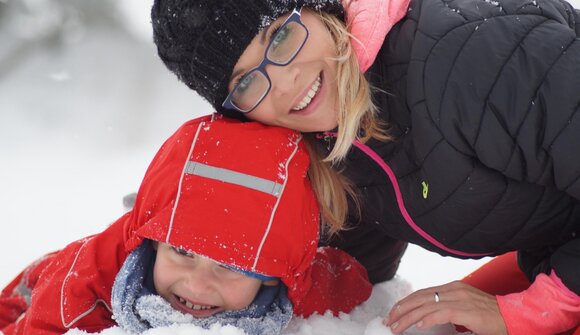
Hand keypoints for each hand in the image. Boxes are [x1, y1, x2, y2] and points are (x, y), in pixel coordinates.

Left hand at [384, 281, 506, 334]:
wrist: (514, 316)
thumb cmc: (491, 316)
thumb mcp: (465, 308)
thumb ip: (447, 309)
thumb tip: (427, 317)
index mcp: (452, 288)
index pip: (422, 293)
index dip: (406, 302)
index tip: (394, 312)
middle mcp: (454, 290)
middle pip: (420, 297)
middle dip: (401, 309)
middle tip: (388, 320)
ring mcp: (460, 299)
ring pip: (426, 306)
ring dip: (408, 317)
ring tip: (396, 326)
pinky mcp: (466, 310)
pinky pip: (442, 313)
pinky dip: (428, 319)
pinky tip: (418, 326)